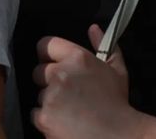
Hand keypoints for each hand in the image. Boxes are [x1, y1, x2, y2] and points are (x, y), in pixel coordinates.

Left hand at [31, 25, 154, 138]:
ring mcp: (50, 96)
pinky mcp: (44, 117)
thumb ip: (104, 45)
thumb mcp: (117, 70)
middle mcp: (60, 73)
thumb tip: (93, 28)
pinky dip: (46, 119)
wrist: (119, 135)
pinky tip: (64, 122)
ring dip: (49, 101)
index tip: (53, 63)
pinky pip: (36, 114)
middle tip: (67, 93)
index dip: (47, 54)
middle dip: (48, 81)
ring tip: (69, 110)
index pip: (46, 44)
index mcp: (77, 58)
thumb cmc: (118, 103)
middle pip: (38, 71)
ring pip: (39, 94)